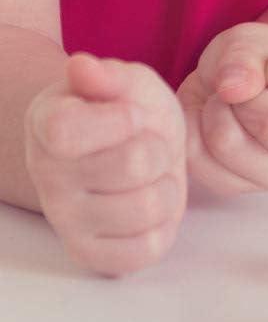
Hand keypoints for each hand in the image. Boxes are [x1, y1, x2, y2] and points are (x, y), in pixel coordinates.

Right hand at [24, 52, 186, 274]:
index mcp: (47, 126)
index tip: (132, 115)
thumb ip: (108, 75)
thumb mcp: (127, 81)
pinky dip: (164, 224)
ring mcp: (67, 221)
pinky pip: (148, 249)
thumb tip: (81, 66)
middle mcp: (48, 178)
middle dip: (158, 148)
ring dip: (166, 186)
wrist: (128, 148)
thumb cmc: (126, 110)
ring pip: (148, 207)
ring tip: (151, 175)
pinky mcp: (93, 254)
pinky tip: (149, 203)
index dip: (119, 120)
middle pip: (132, 165)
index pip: (68, 131)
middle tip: (147, 145)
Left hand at [177, 23, 267, 195]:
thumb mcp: (253, 40)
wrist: (240, 92)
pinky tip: (210, 120)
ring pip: (227, 142)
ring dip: (213, 110)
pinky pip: (196, 157)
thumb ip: (245, 55)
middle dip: (243, 94)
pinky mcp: (236, 187)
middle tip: (243, 87)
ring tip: (225, 102)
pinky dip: (191, 127)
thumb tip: (233, 88)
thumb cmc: (258, 64)